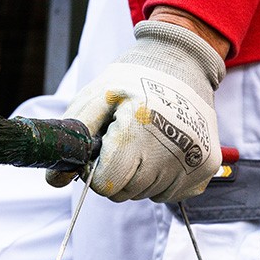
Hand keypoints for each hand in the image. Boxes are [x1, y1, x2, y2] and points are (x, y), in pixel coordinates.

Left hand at [46, 19, 225, 202]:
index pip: (107, 183)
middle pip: (125, 192)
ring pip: (147, 195)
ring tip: (147, 142)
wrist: (181, 64)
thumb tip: (54, 180)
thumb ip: (73, 140)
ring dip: (140, 176)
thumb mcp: (95, 99)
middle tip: (125, 143)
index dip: (97, 170)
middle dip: (118, 174)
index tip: (103, 152)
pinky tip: (164, 150)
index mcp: (138, 129)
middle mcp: (170, 149)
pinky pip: (170, 194)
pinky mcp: (205, 168)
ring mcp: (192, 161)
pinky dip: (162, 179)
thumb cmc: (132, 81)